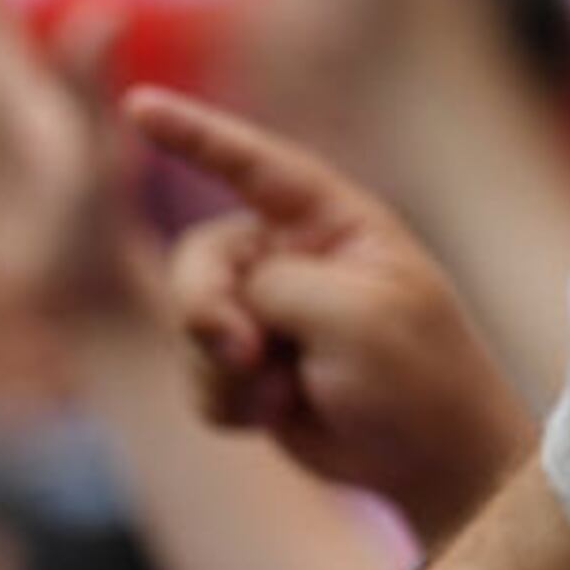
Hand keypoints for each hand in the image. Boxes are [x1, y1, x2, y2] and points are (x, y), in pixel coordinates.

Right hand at [119, 86, 529, 531]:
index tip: (136, 105)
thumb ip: (269, 286)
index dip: (193, 134)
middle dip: (204, 309)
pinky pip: (199, 378)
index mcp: (332, 222)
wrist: (434, 464)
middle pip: (201, 260)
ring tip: (287, 395)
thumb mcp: (351, 313)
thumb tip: (215, 314)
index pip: (252, 165)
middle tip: (241, 352)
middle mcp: (292, 259)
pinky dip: (230, 403)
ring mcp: (269, 317)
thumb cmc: (417, 376)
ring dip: (227, 371)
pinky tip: (281, 414)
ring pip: (193, 328)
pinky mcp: (250, 373)